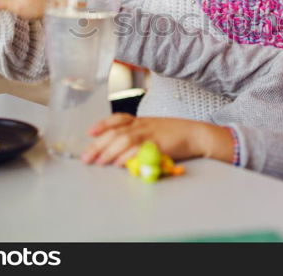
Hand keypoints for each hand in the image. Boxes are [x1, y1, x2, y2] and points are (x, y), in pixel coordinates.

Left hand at [81, 113, 233, 165]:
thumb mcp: (154, 130)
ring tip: (99, 162)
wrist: (196, 134)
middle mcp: (143, 124)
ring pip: (124, 139)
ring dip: (109, 151)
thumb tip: (119, 151)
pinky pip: (139, 149)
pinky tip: (118, 163)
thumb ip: (138, 137)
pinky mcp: (158, 143)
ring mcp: (150, 133)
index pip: (118, 119)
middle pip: (115, 132)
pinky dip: (127, 156)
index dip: (102, 124)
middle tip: (86, 158)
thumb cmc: (175, 135)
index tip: (90, 133)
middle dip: (98, 145)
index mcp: (141, 120)